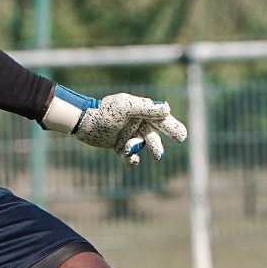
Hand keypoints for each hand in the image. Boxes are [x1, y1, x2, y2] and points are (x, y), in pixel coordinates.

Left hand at [41, 86, 187, 166]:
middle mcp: (138, 123)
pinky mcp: (120, 146)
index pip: (162, 119)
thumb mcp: (126, 107)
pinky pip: (131, 156)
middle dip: (157, 145)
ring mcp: (129, 135)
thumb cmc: (105, 112)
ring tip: (133, 151)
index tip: (181, 137)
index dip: (173, 128)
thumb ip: (147, 109)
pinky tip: (131, 160)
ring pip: (142, 146)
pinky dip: (132, 159)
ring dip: (140, 149)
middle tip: (159, 156)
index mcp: (142, 111)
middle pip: (154, 135)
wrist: (85, 122)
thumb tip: (167, 109)